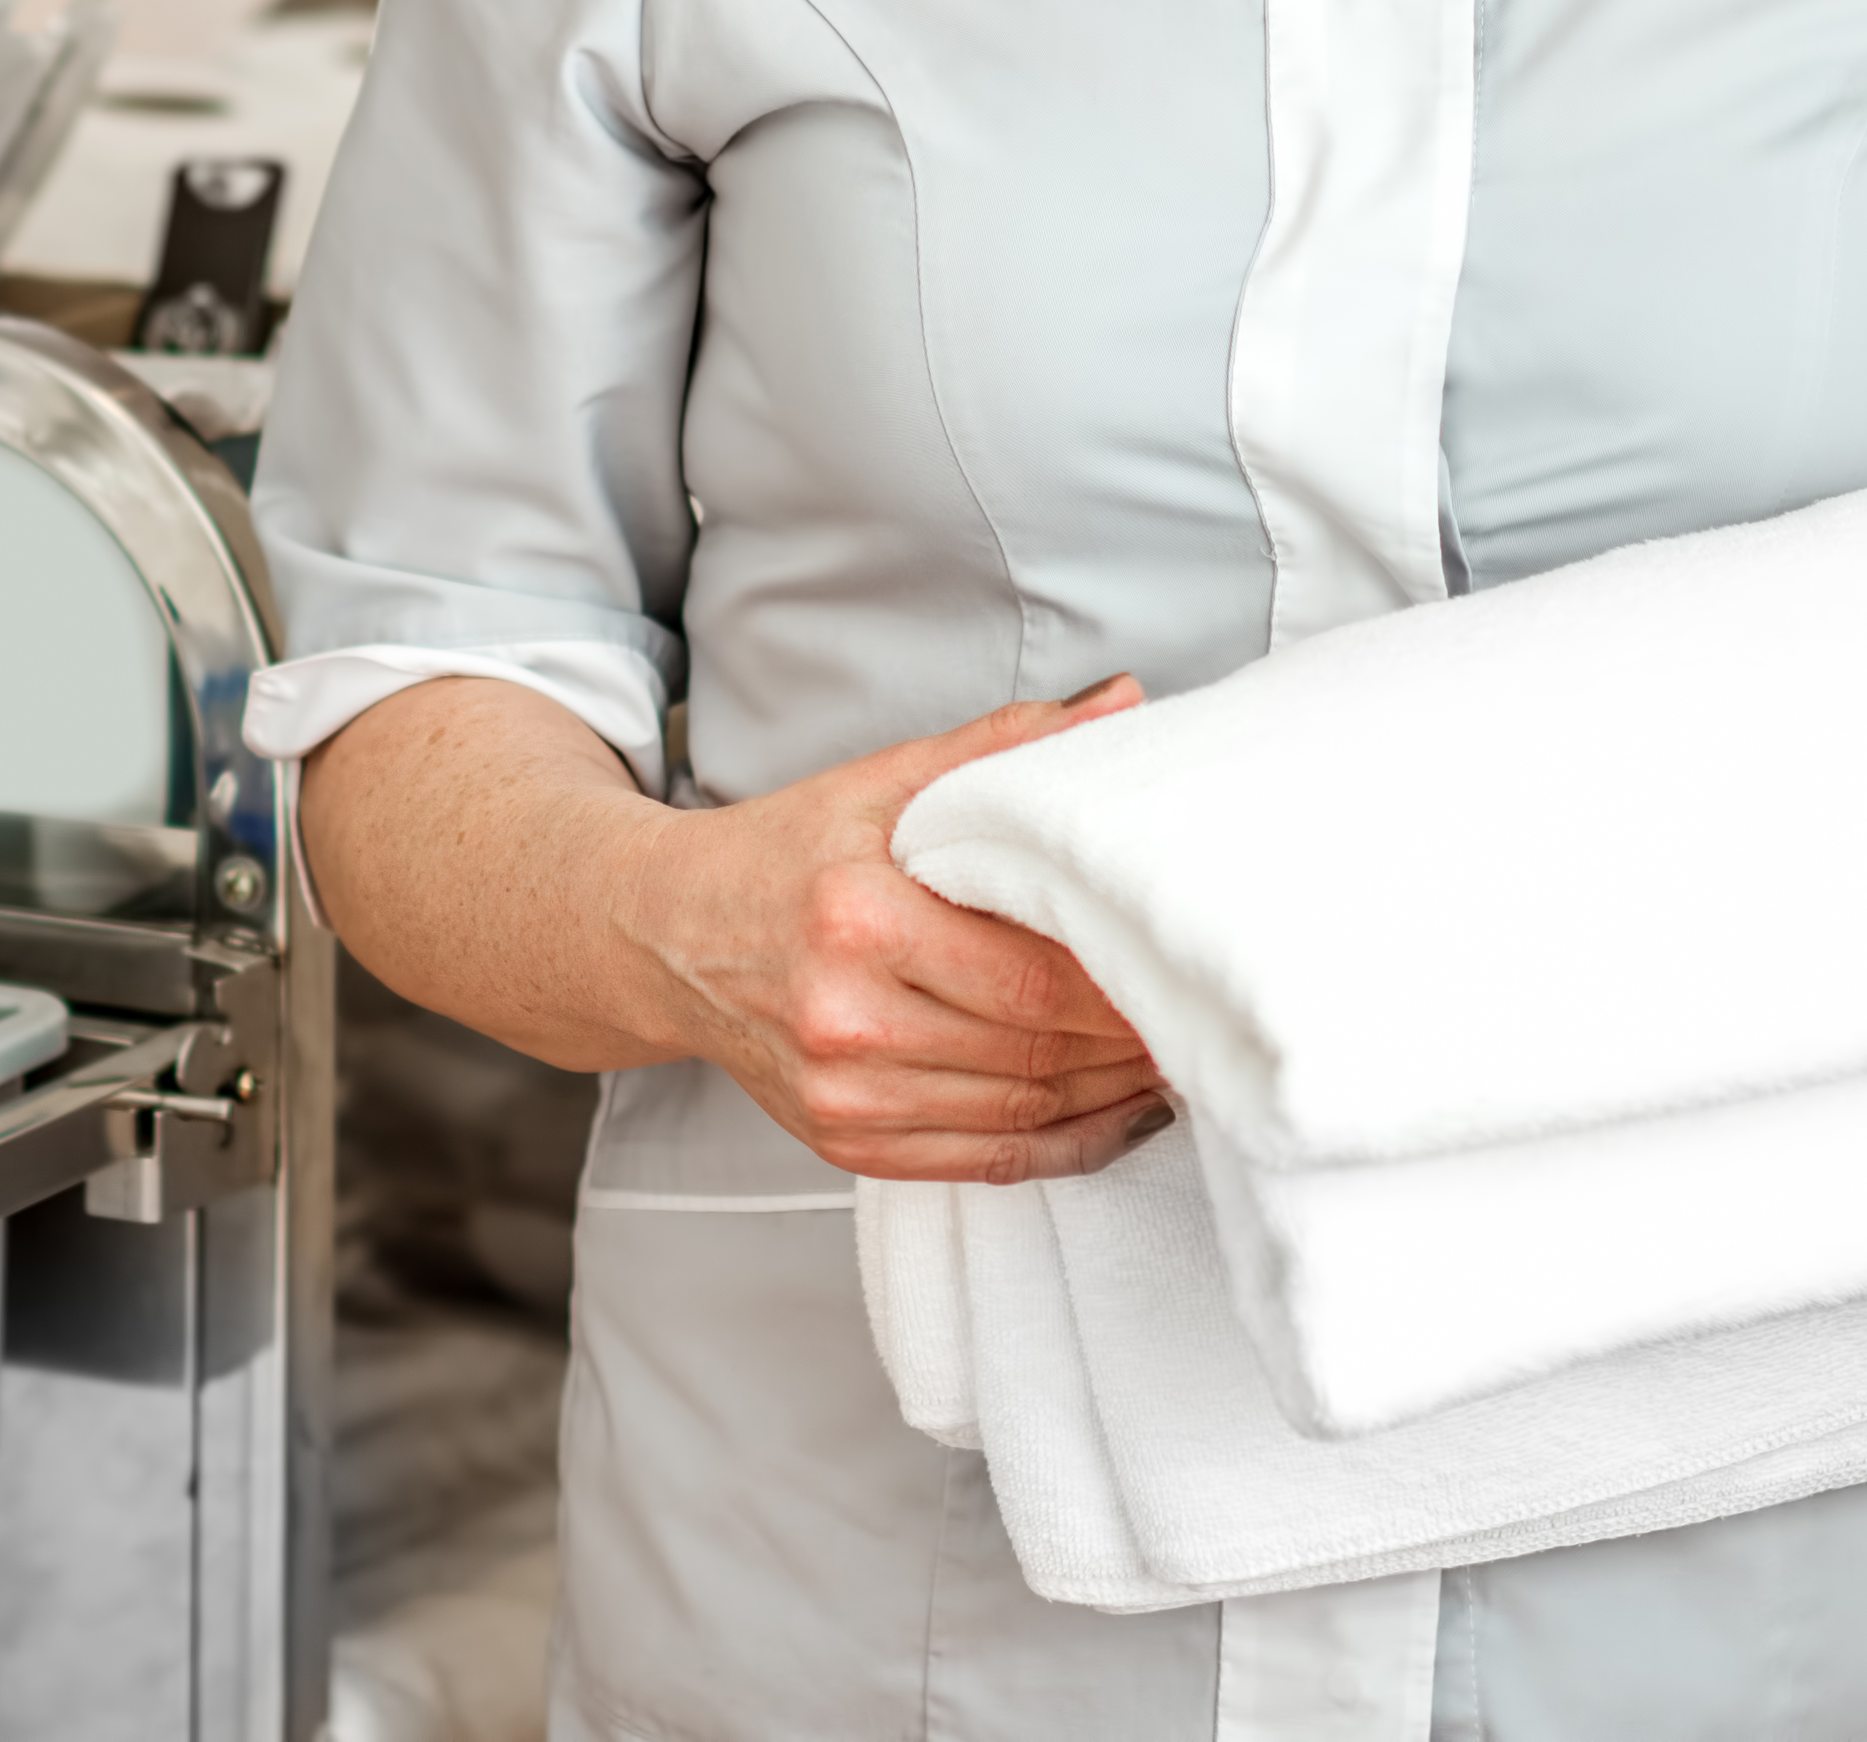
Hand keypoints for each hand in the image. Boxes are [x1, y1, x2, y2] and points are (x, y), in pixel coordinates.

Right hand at [607, 681, 1167, 1184]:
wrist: (666, 933)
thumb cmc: (785, 852)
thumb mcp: (882, 781)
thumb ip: (1003, 748)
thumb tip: (1121, 704)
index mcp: (858, 919)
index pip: (1030, 978)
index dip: (1120, 985)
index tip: (1181, 965)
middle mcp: (843, 1018)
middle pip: (1032, 1053)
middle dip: (1130, 1041)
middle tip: (1201, 1017)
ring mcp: (839, 1094)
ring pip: (1017, 1114)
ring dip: (1112, 1096)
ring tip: (1174, 1059)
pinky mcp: (843, 1141)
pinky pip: (983, 1163)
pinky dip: (1064, 1144)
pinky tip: (1113, 1110)